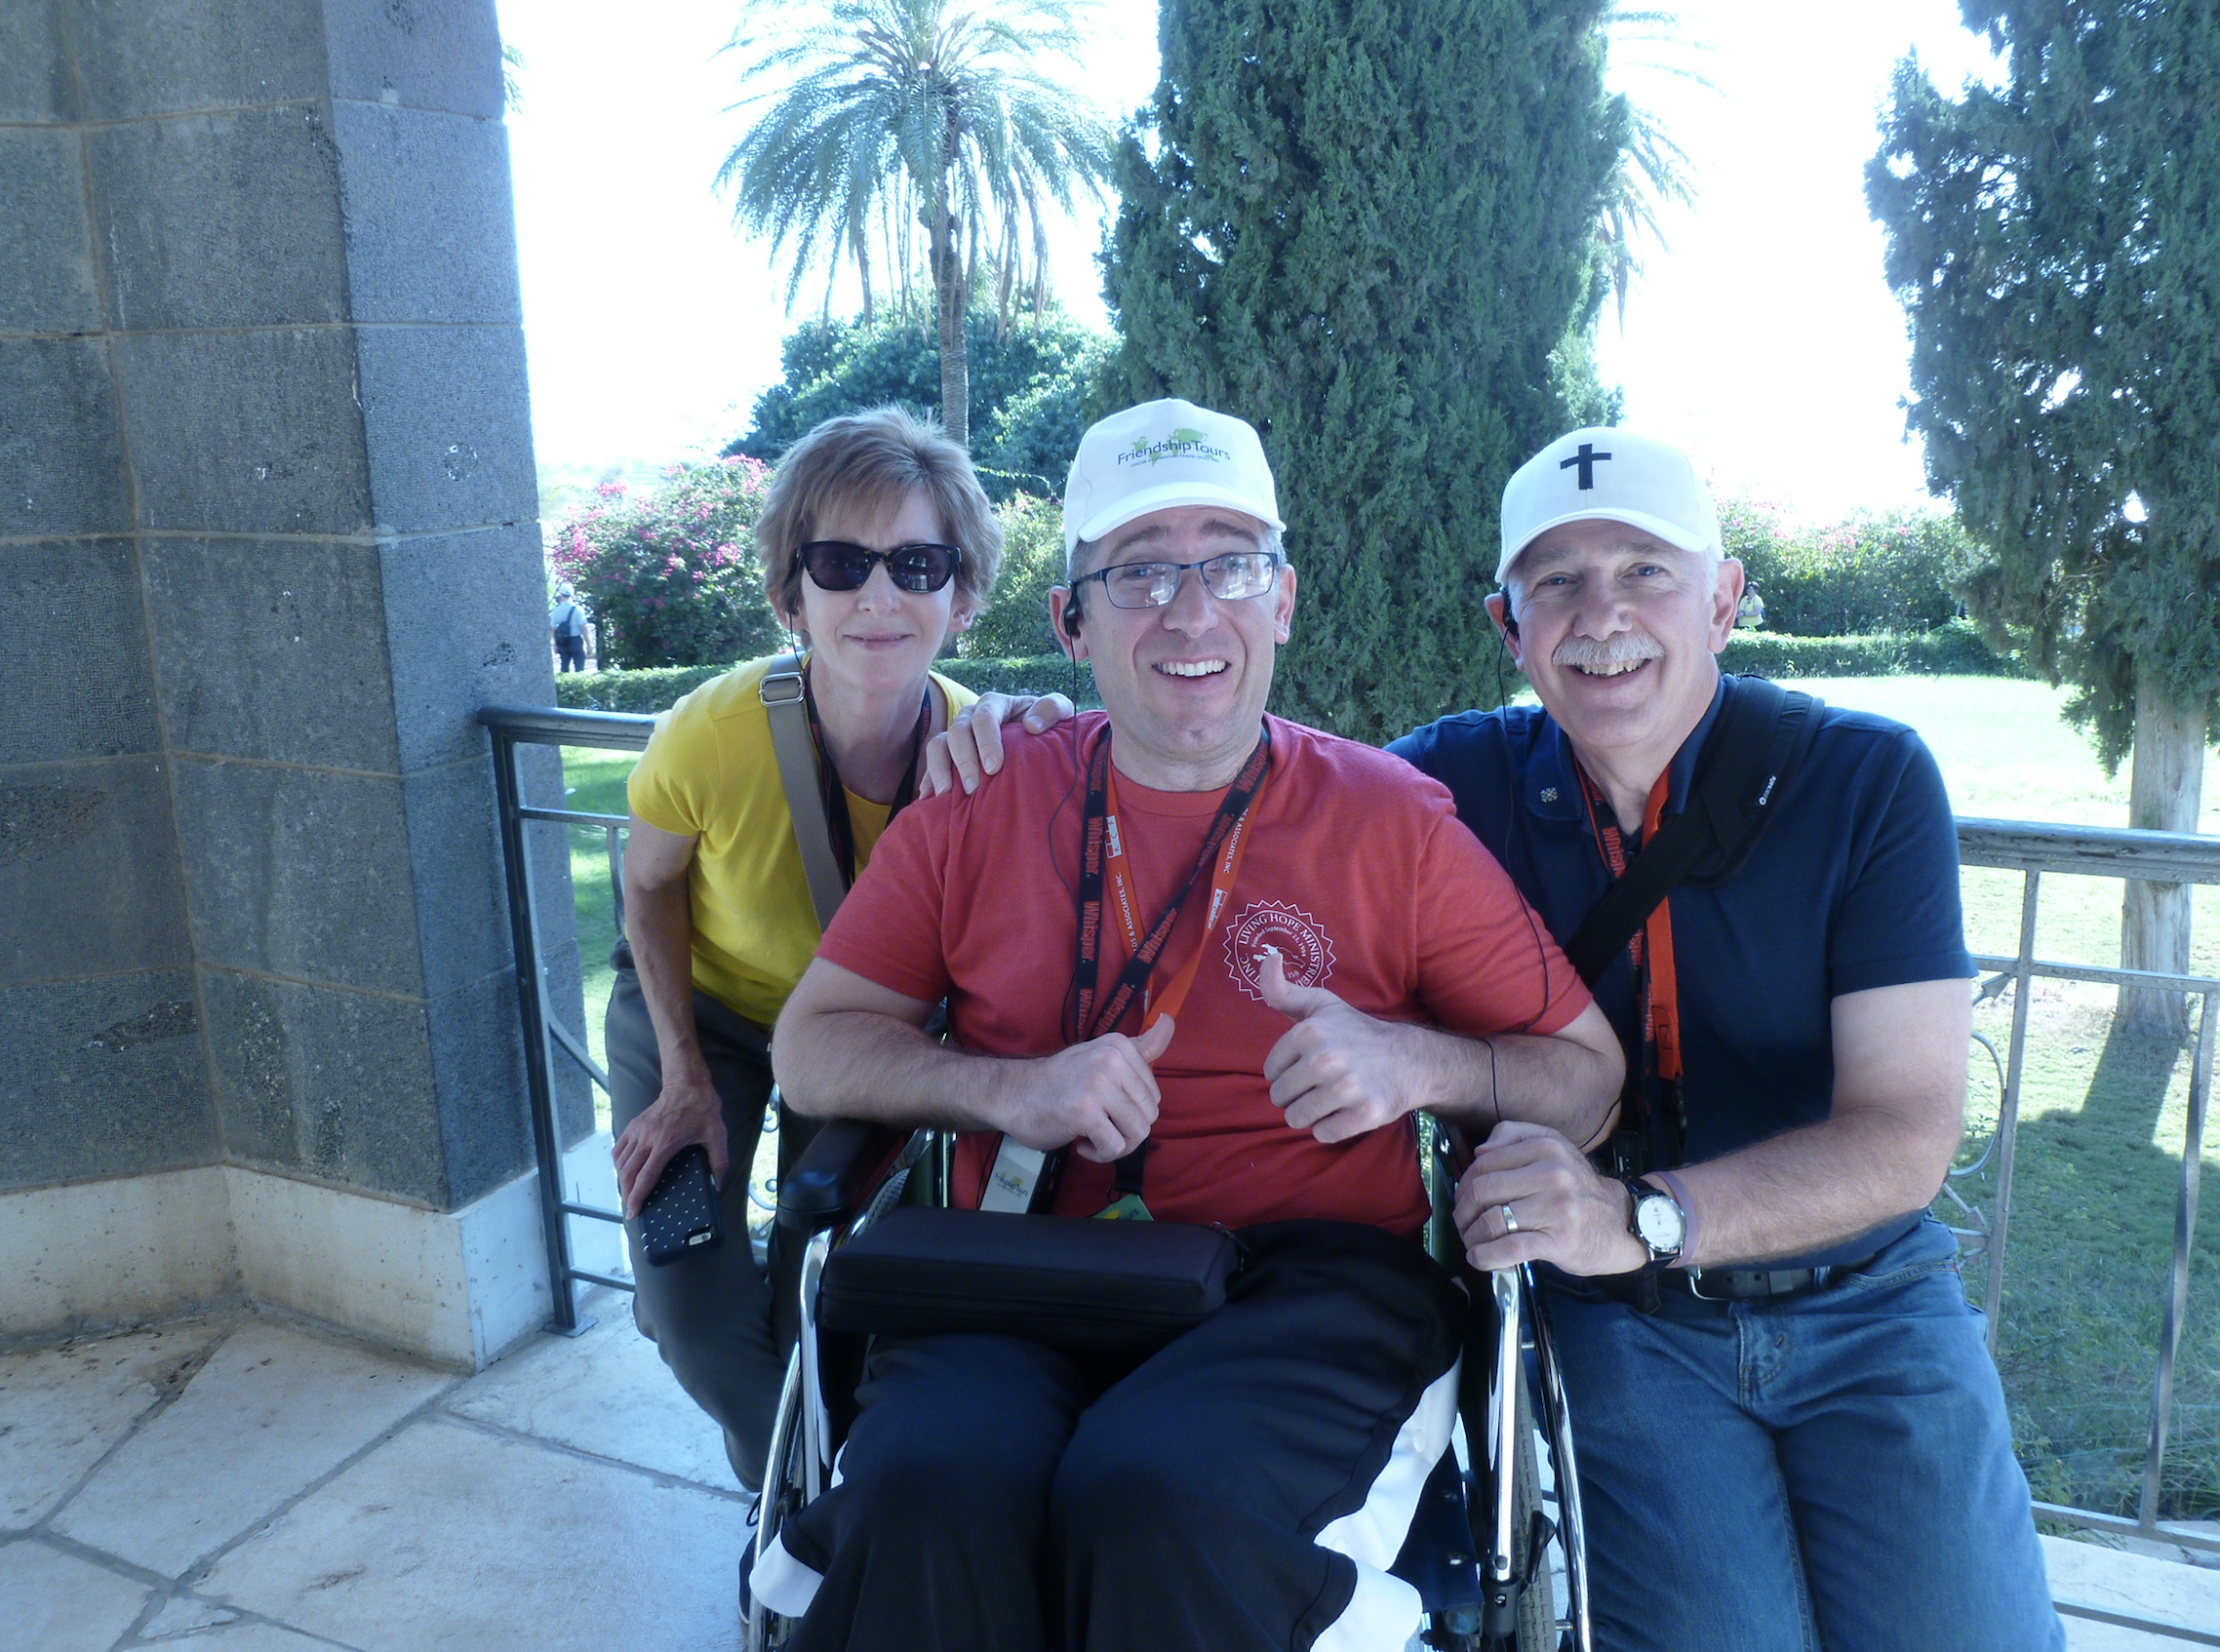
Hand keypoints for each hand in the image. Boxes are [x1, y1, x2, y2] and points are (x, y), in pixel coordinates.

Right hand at [613, 1064, 728, 1219]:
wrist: (687, 1084)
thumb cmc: (702, 1110)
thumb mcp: (716, 1136)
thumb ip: (718, 1162)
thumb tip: (717, 1186)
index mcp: (665, 1143)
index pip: (645, 1176)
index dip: (637, 1197)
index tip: (633, 1212)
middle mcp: (646, 1138)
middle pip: (628, 1173)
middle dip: (627, 1194)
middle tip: (631, 1208)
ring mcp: (637, 1130)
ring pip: (621, 1162)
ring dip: (622, 1180)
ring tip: (629, 1193)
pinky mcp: (633, 1125)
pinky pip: (619, 1149)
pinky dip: (619, 1164)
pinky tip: (626, 1172)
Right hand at [923, 692, 1075, 795]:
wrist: (1038, 741)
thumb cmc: (1048, 727)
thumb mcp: (1059, 711)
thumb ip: (1052, 709)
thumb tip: (1031, 726)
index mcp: (995, 705)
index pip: (984, 716)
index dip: (986, 740)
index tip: (994, 767)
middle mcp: (970, 717)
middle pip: (957, 732)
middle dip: (964, 760)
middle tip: (974, 788)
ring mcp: (956, 736)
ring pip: (937, 746)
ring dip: (939, 770)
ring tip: (947, 795)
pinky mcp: (948, 756)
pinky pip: (931, 765)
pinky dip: (928, 781)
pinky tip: (930, 801)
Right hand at [998, 1015, 1173, 1161]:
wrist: (1014, 1093)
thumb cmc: (1061, 1080)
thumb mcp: (1103, 1054)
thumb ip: (1141, 1045)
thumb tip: (1170, 1020)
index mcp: (1119, 1046)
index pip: (1153, 1094)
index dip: (1131, 1110)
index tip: (1107, 1107)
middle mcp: (1110, 1060)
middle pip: (1148, 1115)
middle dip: (1126, 1131)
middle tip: (1100, 1126)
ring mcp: (1097, 1085)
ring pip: (1137, 1133)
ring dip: (1116, 1145)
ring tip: (1094, 1136)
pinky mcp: (1085, 1112)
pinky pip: (1115, 1148)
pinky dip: (1100, 1154)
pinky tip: (1082, 1144)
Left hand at [1258, 948, 1424, 1143]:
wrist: (1409, 1059)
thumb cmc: (1354, 1032)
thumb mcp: (1320, 1005)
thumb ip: (1283, 989)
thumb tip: (1268, 958)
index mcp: (1309, 1032)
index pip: (1271, 1072)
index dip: (1286, 1071)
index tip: (1307, 1064)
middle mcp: (1326, 1059)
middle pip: (1280, 1097)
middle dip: (1295, 1095)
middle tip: (1319, 1084)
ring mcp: (1346, 1089)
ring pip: (1297, 1119)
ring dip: (1310, 1113)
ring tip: (1329, 1098)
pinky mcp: (1365, 1114)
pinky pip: (1323, 1134)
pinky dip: (1330, 1127)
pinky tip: (1345, 1110)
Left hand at [1453, 1120, 1647, 1275]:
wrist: (1622, 1222)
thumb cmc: (1578, 1188)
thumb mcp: (1554, 1148)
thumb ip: (1514, 1136)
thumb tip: (1479, 1151)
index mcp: (1545, 1148)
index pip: (1484, 1164)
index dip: (1464, 1185)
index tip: (1464, 1201)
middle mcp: (1551, 1174)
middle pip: (1482, 1191)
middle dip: (1463, 1212)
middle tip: (1463, 1225)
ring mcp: (1556, 1208)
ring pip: (1491, 1221)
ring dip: (1471, 1237)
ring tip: (1472, 1243)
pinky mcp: (1559, 1240)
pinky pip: (1509, 1248)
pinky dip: (1485, 1256)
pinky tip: (1479, 1259)